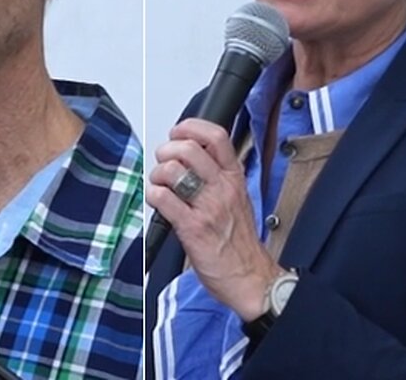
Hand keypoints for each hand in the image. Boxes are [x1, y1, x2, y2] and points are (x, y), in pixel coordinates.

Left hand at [145, 118, 281, 319]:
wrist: (251, 279)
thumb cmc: (240, 243)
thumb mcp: (237, 199)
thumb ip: (218, 177)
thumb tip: (192, 156)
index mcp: (233, 179)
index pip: (217, 137)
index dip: (191, 127)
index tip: (178, 132)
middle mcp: (221, 189)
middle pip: (189, 149)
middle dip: (167, 150)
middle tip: (164, 162)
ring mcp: (207, 207)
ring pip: (173, 171)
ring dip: (158, 175)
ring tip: (161, 185)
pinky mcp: (192, 228)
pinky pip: (164, 199)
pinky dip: (154, 196)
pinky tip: (159, 203)